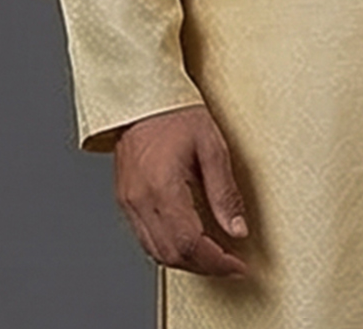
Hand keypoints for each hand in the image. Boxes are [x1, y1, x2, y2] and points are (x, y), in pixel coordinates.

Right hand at [114, 104, 251, 277]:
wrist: (142, 96)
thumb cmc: (176, 113)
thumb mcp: (212, 146)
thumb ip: (225, 192)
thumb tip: (237, 229)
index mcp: (163, 188)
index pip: (190, 244)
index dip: (216, 262)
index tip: (237, 267)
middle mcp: (140, 201)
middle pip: (172, 255)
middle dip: (204, 267)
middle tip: (230, 265)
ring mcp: (129, 203)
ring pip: (156, 253)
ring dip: (186, 262)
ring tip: (213, 257)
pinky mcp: (125, 201)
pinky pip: (145, 239)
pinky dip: (169, 249)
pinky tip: (188, 242)